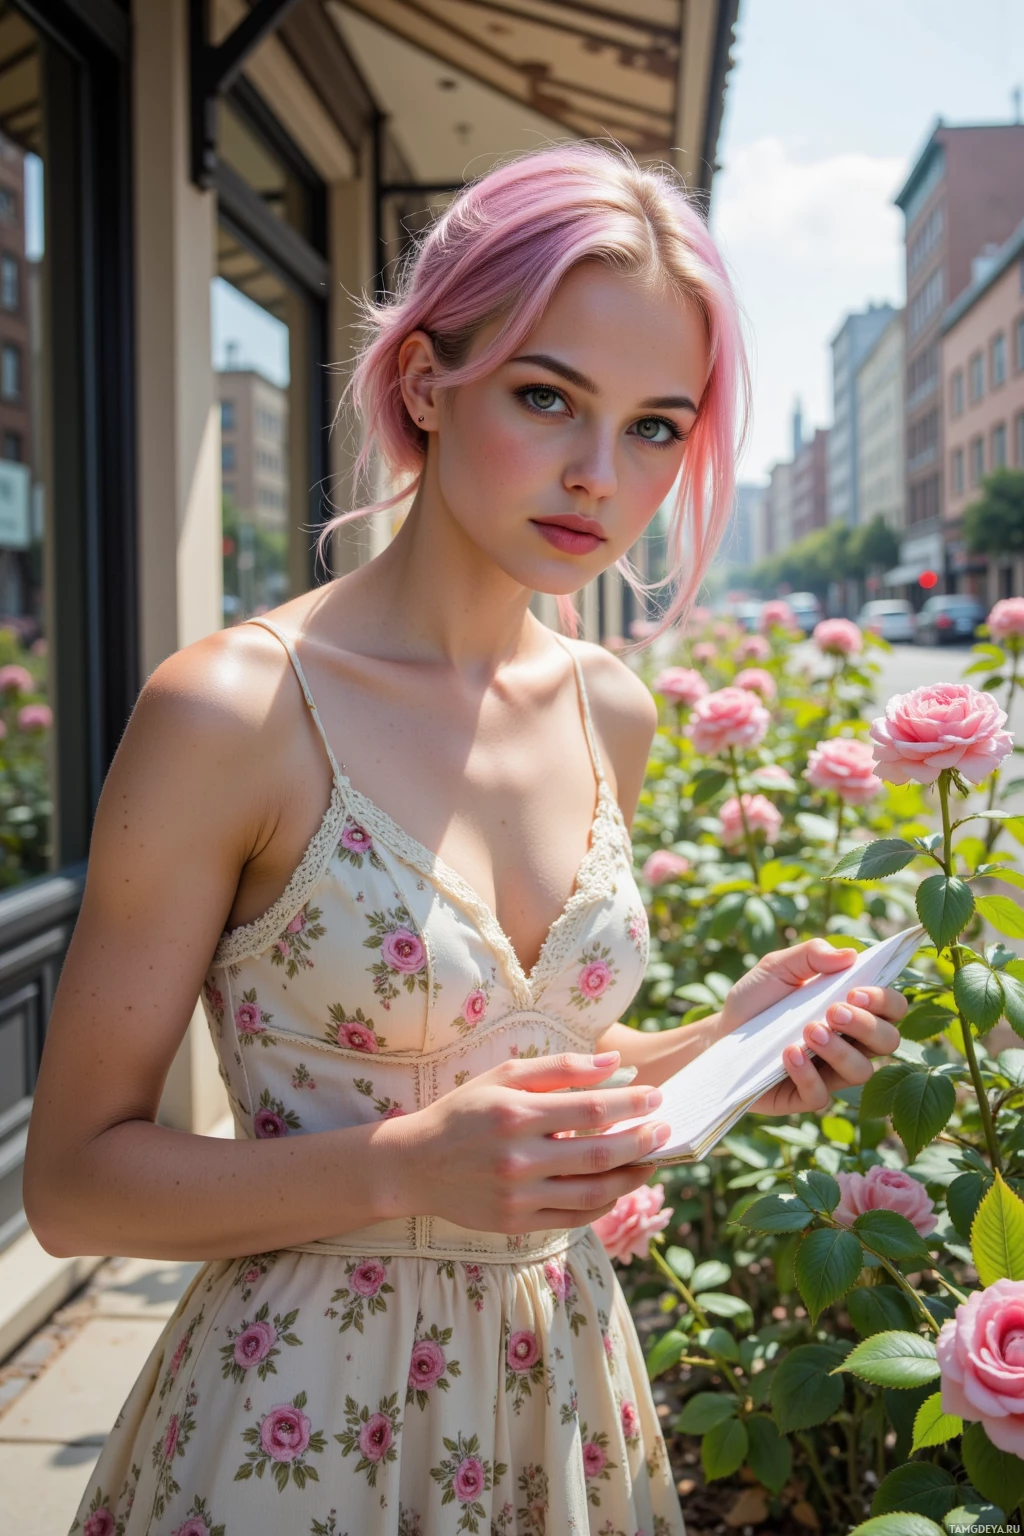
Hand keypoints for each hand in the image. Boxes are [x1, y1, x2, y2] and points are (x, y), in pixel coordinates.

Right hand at [408, 1052, 671, 1233]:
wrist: (415, 1165)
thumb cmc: (463, 1112)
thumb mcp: (503, 1076)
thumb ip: (560, 1067)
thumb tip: (614, 1063)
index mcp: (516, 1113)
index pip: (592, 1109)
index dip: (632, 1105)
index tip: (657, 1098)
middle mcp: (518, 1157)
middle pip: (600, 1154)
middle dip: (642, 1141)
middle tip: (665, 1131)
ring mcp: (518, 1195)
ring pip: (593, 1193)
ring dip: (631, 1177)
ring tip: (651, 1161)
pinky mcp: (516, 1223)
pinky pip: (574, 1217)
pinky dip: (603, 1203)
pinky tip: (617, 1186)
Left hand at [715, 938, 906, 1117]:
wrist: (719, 1033)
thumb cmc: (756, 999)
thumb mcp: (777, 967)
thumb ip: (811, 955)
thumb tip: (849, 954)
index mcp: (852, 1009)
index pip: (892, 1008)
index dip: (885, 1001)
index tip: (855, 992)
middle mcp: (849, 1043)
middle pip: (888, 1042)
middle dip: (867, 1026)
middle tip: (834, 1011)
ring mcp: (829, 1072)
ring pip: (862, 1071)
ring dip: (840, 1050)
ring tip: (810, 1031)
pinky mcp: (803, 1096)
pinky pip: (821, 1095)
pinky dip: (807, 1073)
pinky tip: (788, 1053)